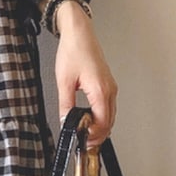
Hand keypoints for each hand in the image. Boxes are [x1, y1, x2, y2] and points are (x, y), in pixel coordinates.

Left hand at [53, 1, 117, 148]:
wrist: (79, 33)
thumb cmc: (74, 51)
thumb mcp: (64, 82)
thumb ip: (65, 105)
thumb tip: (65, 121)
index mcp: (100, 90)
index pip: (102, 122)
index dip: (94, 135)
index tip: (83, 141)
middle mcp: (109, 89)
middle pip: (110, 122)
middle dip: (98, 135)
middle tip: (84, 142)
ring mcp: (111, 86)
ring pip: (110, 115)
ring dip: (101, 127)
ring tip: (86, 133)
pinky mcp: (107, 84)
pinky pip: (108, 106)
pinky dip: (102, 116)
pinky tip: (90, 119)